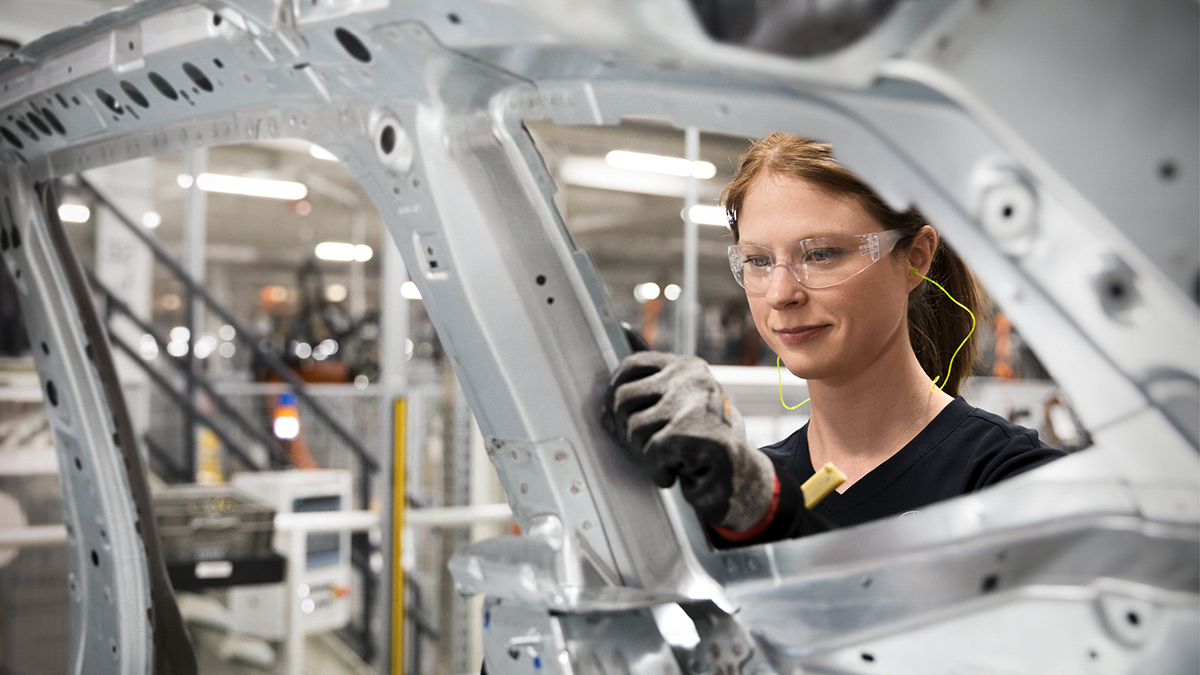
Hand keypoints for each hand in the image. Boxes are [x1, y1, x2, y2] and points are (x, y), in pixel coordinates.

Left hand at [601, 351, 775, 531]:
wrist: (742, 479)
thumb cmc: (705, 441)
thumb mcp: (679, 401)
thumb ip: (652, 375)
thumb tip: (625, 333)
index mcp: (686, 366)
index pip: (631, 366)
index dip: (614, 395)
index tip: (618, 418)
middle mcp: (693, 378)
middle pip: (624, 398)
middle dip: (624, 430)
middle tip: (644, 448)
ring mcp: (696, 404)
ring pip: (634, 427)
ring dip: (643, 453)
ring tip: (667, 460)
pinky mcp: (696, 435)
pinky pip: (651, 452)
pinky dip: (658, 471)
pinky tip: (676, 473)